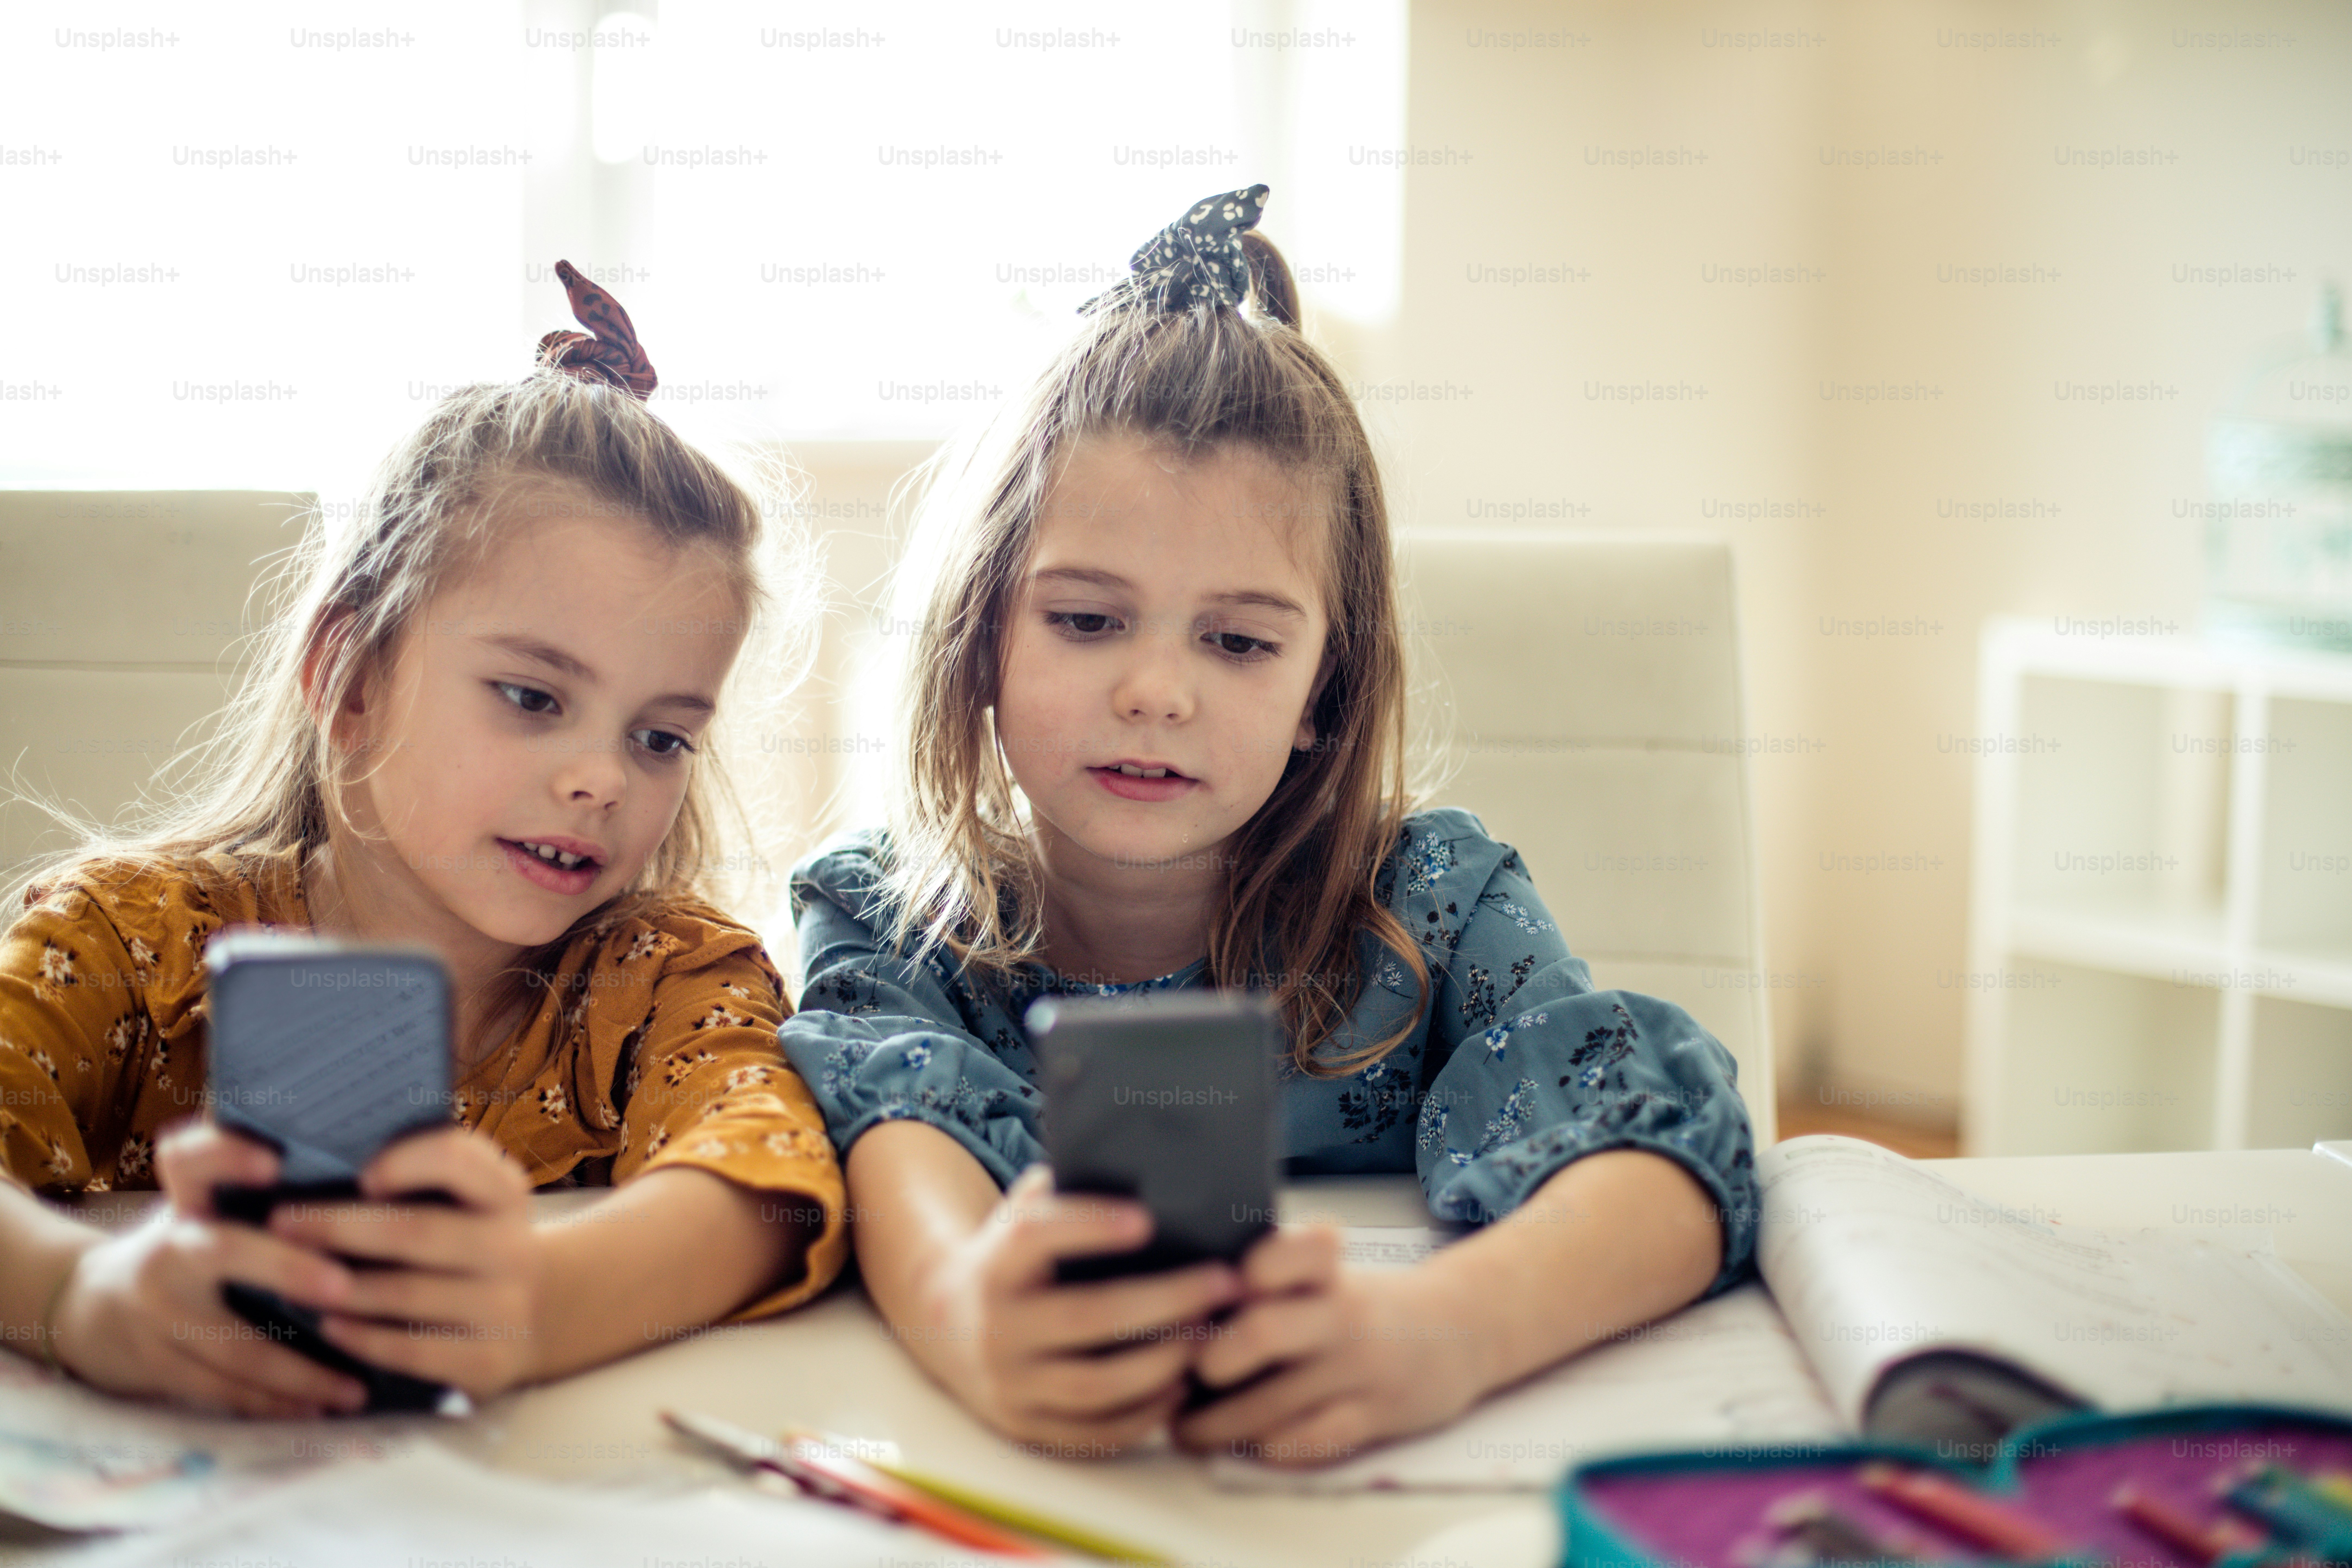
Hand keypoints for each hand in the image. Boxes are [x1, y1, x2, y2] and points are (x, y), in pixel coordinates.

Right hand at [49, 1121, 367, 1417]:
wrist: (91, 1304)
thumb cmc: (186, 1244)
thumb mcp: (204, 1206)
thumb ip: (262, 1191)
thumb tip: (368, 1172)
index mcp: (185, 1201)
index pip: (191, 1159)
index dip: (226, 1154)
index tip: (274, 1162)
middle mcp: (171, 1251)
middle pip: (224, 1250)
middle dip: (286, 1267)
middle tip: (343, 1286)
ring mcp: (160, 1313)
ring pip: (233, 1343)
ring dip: (300, 1371)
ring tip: (357, 1387)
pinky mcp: (159, 1364)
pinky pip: (223, 1389)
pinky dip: (273, 1402)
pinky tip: (320, 1409)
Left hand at [266, 1127, 540, 1399]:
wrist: (541, 1312)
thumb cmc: (472, 1241)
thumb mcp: (470, 1199)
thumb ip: (425, 1173)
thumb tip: (335, 1159)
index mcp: (504, 1194)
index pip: (459, 1161)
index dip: (408, 1161)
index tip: (360, 1172)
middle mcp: (512, 1247)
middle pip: (418, 1231)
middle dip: (339, 1227)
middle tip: (280, 1224)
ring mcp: (505, 1308)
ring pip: (408, 1294)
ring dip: (339, 1287)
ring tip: (289, 1279)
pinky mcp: (489, 1362)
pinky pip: (413, 1350)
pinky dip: (364, 1338)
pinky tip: (330, 1327)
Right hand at [904, 1165, 1243, 1452]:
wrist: (941, 1326)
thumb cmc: (1010, 1259)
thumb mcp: (1022, 1214)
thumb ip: (1065, 1188)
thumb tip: (1145, 1166)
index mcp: (995, 1264)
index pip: (1035, 1238)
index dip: (1089, 1226)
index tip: (1147, 1219)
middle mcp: (996, 1326)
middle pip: (1086, 1317)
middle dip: (1165, 1300)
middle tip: (1224, 1283)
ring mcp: (1008, 1384)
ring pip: (1095, 1384)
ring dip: (1163, 1362)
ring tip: (1213, 1336)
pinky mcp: (1024, 1428)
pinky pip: (1092, 1434)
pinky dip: (1143, 1415)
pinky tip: (1182, 1388)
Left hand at [1172, 1226, 1487, 1467]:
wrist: (1457, 1332)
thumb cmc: (1363, 1304)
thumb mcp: (1327, 1273)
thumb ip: (1270, 1276)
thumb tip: (1180, 1300)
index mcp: (1328, 1268)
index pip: (1295, 1250)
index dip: (1255, 1267)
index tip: (1219, 1285)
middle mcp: (1345, 1313)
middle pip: (1265, 1332)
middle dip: (1212, 1360)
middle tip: (1182, 1374)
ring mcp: (1361, 1369)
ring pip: (1272, 1406)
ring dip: (1214, 1425)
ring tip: (1183, 1429)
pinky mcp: (1375, 1416)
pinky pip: (1308, 1442)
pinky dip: (1264, 1449)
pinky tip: (1239, 1447)